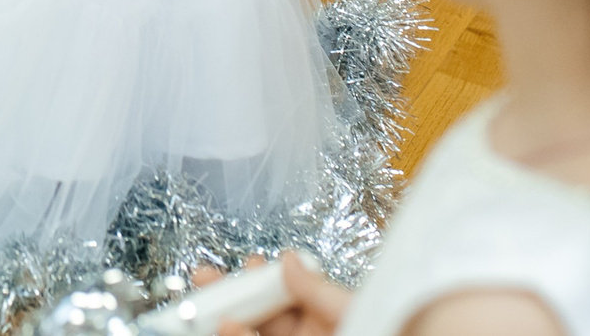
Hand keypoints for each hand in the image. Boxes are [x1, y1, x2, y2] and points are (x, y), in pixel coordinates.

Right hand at [192, 253, 348, 335]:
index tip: (245, 267)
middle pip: (261, 314)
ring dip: (227, 318)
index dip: (263, 278)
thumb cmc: (382, 330)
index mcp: (326, 320)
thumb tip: (289, 262)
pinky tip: (224, 327)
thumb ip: (319, 291)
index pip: (287, 293)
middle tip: (208, 280)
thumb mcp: (352, 312)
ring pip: (252, 332)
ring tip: (209, 305)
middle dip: (233, 295)